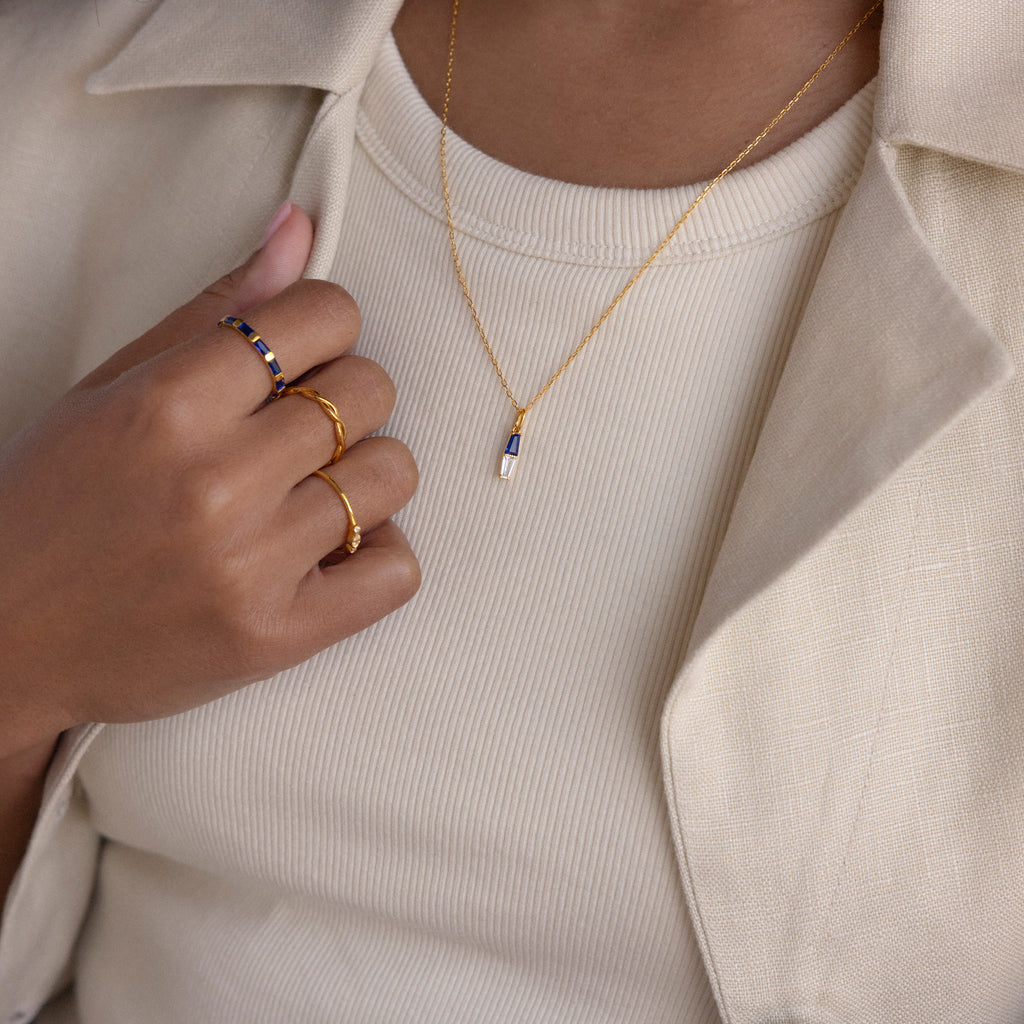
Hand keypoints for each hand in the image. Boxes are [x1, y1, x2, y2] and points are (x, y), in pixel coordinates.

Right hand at [0, 204, 419, 755]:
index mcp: (170, 403)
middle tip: (299, 429)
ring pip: (393, 474)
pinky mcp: (278, 635)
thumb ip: (217, 310)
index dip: (326, 327)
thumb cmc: (52, 505)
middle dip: (346, 398)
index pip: (324, 316)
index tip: (303, 355)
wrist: (4, 638)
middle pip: (371, 391)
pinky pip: (398, 570)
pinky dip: (379, 554)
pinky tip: (331, 549)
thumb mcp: (113, 389)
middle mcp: (217, 481)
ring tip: (311, 492)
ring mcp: (252, 564)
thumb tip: (299, 230)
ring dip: (365, 475)